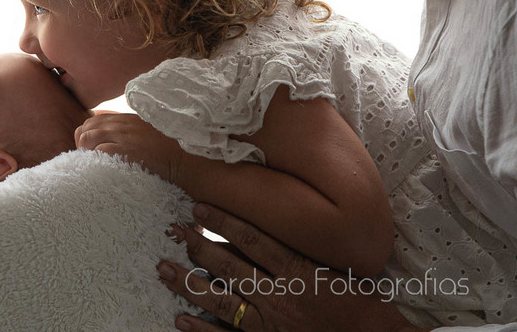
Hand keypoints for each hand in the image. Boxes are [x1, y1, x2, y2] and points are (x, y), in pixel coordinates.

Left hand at [75, 111, 185, 183]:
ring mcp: (122, 136)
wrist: (188, 159)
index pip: (94, 119)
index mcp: (127, 118)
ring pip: (87, 138)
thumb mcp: (150, 132)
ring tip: (92, 165)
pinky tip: (100, 169)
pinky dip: (94, 160)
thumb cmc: (172, 148)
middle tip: (88, 158)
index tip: (90, 147)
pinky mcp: (124, 151)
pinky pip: (98, 152)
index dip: (87, 133)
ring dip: (85, 152)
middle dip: (81, 142)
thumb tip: (116, 136)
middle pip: (86, 127)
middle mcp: (122, 124)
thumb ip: (132, 130)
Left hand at [156, 204, 425, 331]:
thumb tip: (267, 229)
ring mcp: (272, 325)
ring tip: (163, 268)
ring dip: (189, 283)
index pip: (254, 241)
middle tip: (173, 230)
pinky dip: (202, 330)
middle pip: (230, 267)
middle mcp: (281, 297)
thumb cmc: (363, 307)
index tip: (198, 206)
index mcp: (300, 273)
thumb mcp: (335, 271)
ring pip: (221, 301)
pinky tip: (180, 319)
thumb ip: (302, 251)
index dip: (223, 222)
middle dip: (198, 247)